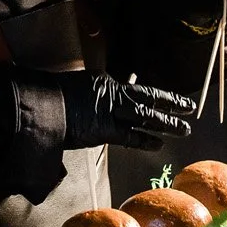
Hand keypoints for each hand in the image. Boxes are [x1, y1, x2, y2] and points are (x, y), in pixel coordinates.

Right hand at [56, 70, 196, 149]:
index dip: (147, 98)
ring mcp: (109, 109)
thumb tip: (87, 108)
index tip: (160, 101)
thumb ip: (84, 98)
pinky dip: (145, 140)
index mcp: (101, 82)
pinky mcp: (105, 128)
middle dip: (169, 102)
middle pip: (146, 96)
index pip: (129, 91)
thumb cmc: (47, 100)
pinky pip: (130, 135)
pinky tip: (159, 143)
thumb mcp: (69, 91)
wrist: (37, 107)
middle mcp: (110, 92)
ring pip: (145, 115)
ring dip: (167, 122)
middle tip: (189, 106)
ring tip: (185, 129)